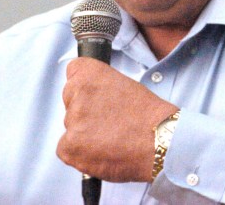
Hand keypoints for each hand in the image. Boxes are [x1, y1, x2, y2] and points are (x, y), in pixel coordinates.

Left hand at [57, 58, 177, 182]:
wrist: (159, 140)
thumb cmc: (148, 115)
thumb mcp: (124, 85)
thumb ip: (100, 87)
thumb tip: (89, 98)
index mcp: (90, 73)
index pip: (73, 71)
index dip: (84, 85)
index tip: (94, 95)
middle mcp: (77, 92)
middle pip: (70, 101)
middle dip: (83, 111)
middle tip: (107, 121)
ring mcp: (72, 120)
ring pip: (71, 126)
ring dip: (84, 133)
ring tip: (111, 139)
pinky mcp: (70, 146)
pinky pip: (65, 149)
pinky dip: (80, 154)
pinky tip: (100, 152)